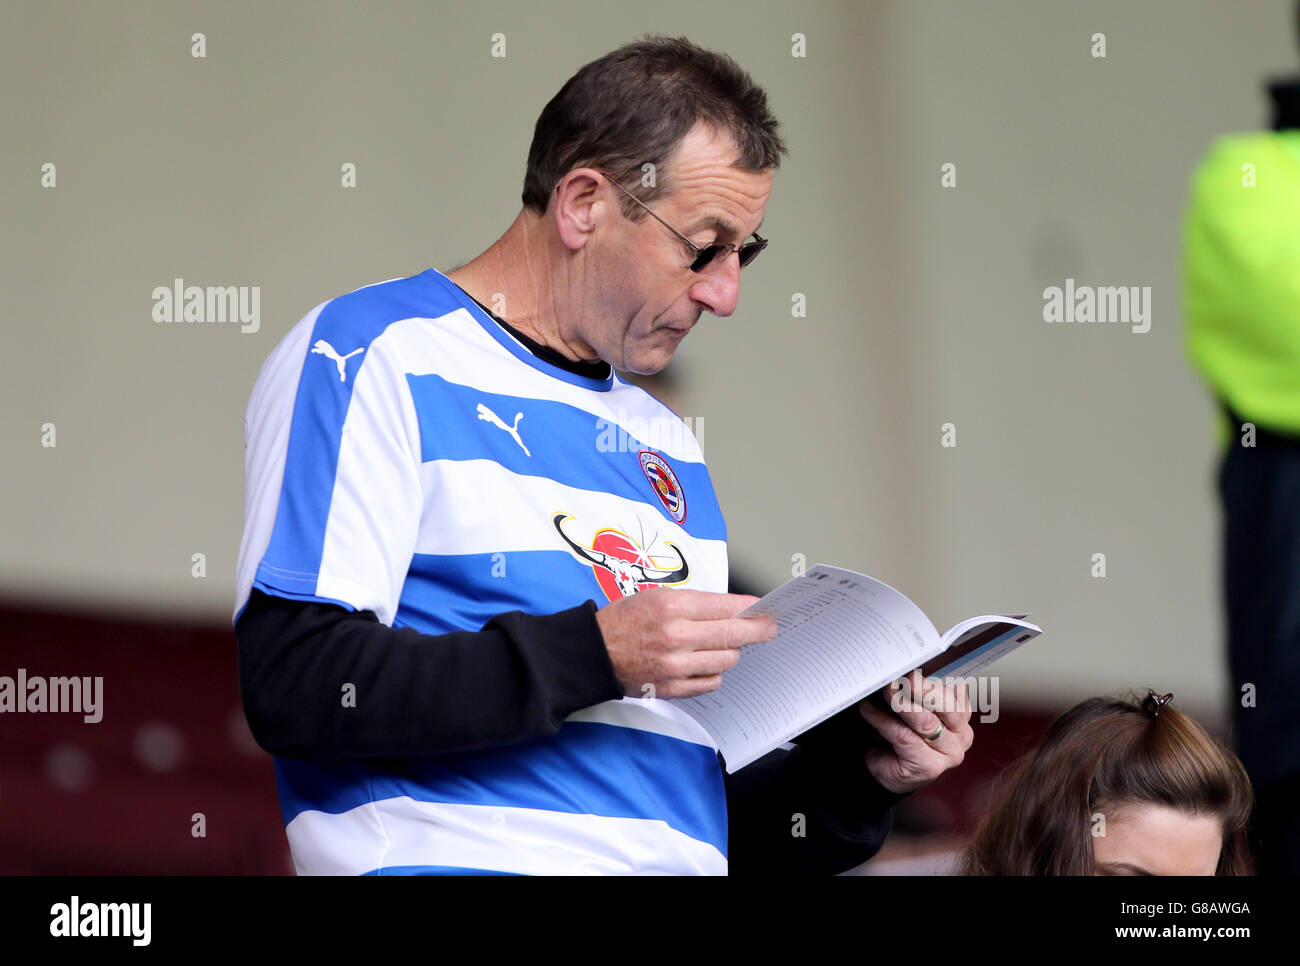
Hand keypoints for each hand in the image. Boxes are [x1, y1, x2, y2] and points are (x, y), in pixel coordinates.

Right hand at [594, 590, 777, 698]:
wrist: (593, 653)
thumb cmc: (623, 621)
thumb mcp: (656, 596)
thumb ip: (694, 604)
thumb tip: (731, 609)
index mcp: (672, 607)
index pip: (725, 607)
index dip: (749, 609)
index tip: (762, 610)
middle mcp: (676, 636)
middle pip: (733, 635)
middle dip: (757, 631)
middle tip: (768, 628)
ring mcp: (675, 665)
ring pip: (726, 660)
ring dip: (730, 651)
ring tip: (723, 645)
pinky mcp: (673, 688)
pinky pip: (711, 682)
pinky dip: (715, 672)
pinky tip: (706, 663)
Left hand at [856, 669, 973, 794]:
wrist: (887, 769)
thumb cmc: (902, 736)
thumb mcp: (912, 709)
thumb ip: (915, 692)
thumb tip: (899, 669)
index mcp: (960, 716)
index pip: (954, 691)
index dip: (931, 677)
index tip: (910, 664)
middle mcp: (961, 735)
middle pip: (946, 705)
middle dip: (922, 687)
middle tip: (900, 676)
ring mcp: (949, 754)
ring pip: (926, 722)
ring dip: (901, 703)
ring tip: (884, 689)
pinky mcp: (929, 766)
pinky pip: (903, 736)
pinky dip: (883, 720)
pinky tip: (868, 710)